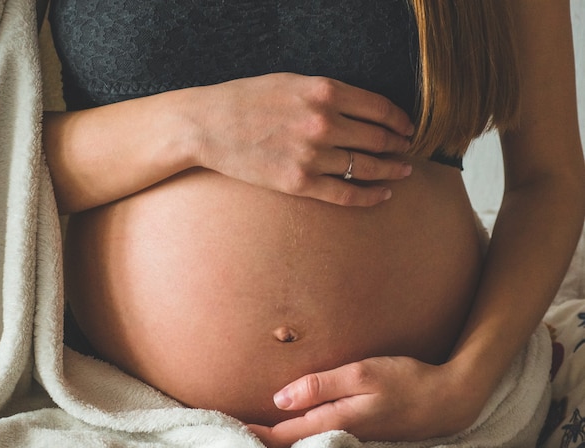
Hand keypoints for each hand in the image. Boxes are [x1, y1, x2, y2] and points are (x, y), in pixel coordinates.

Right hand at [195, 73, 414, 206]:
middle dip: (400, 147)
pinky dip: (370, 196)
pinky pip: (346, 193)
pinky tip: (384, 195)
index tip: (408, 128)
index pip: (379, 107)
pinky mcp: (299, 183)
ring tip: (403, 172)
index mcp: (324, 91)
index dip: (400, 120)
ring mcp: (312, 156)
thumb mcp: (291, 82)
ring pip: (366, 167)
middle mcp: (323, 123)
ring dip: (391, 171)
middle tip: (408, 151)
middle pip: (378, 139)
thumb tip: (360, 109)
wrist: (208, 126)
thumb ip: (327, 93)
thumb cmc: (246, 100)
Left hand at [246, 357, 483, 447]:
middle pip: (291, 446)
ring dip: (279, 441)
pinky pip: (322, 441)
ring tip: (254, 434)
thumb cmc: (406, 381)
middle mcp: (339, 437)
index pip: (283, 435)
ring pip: (305, 446)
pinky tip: (294, 431)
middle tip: (231, 434)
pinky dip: (301, 438)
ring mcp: (351, 440)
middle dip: (262, 441)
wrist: (448, 400)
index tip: (227, 430)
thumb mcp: (363, 374)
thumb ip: (321, 385)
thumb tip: (279, 398)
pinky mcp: (361, 437)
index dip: (254, 434)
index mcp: (335, 422)